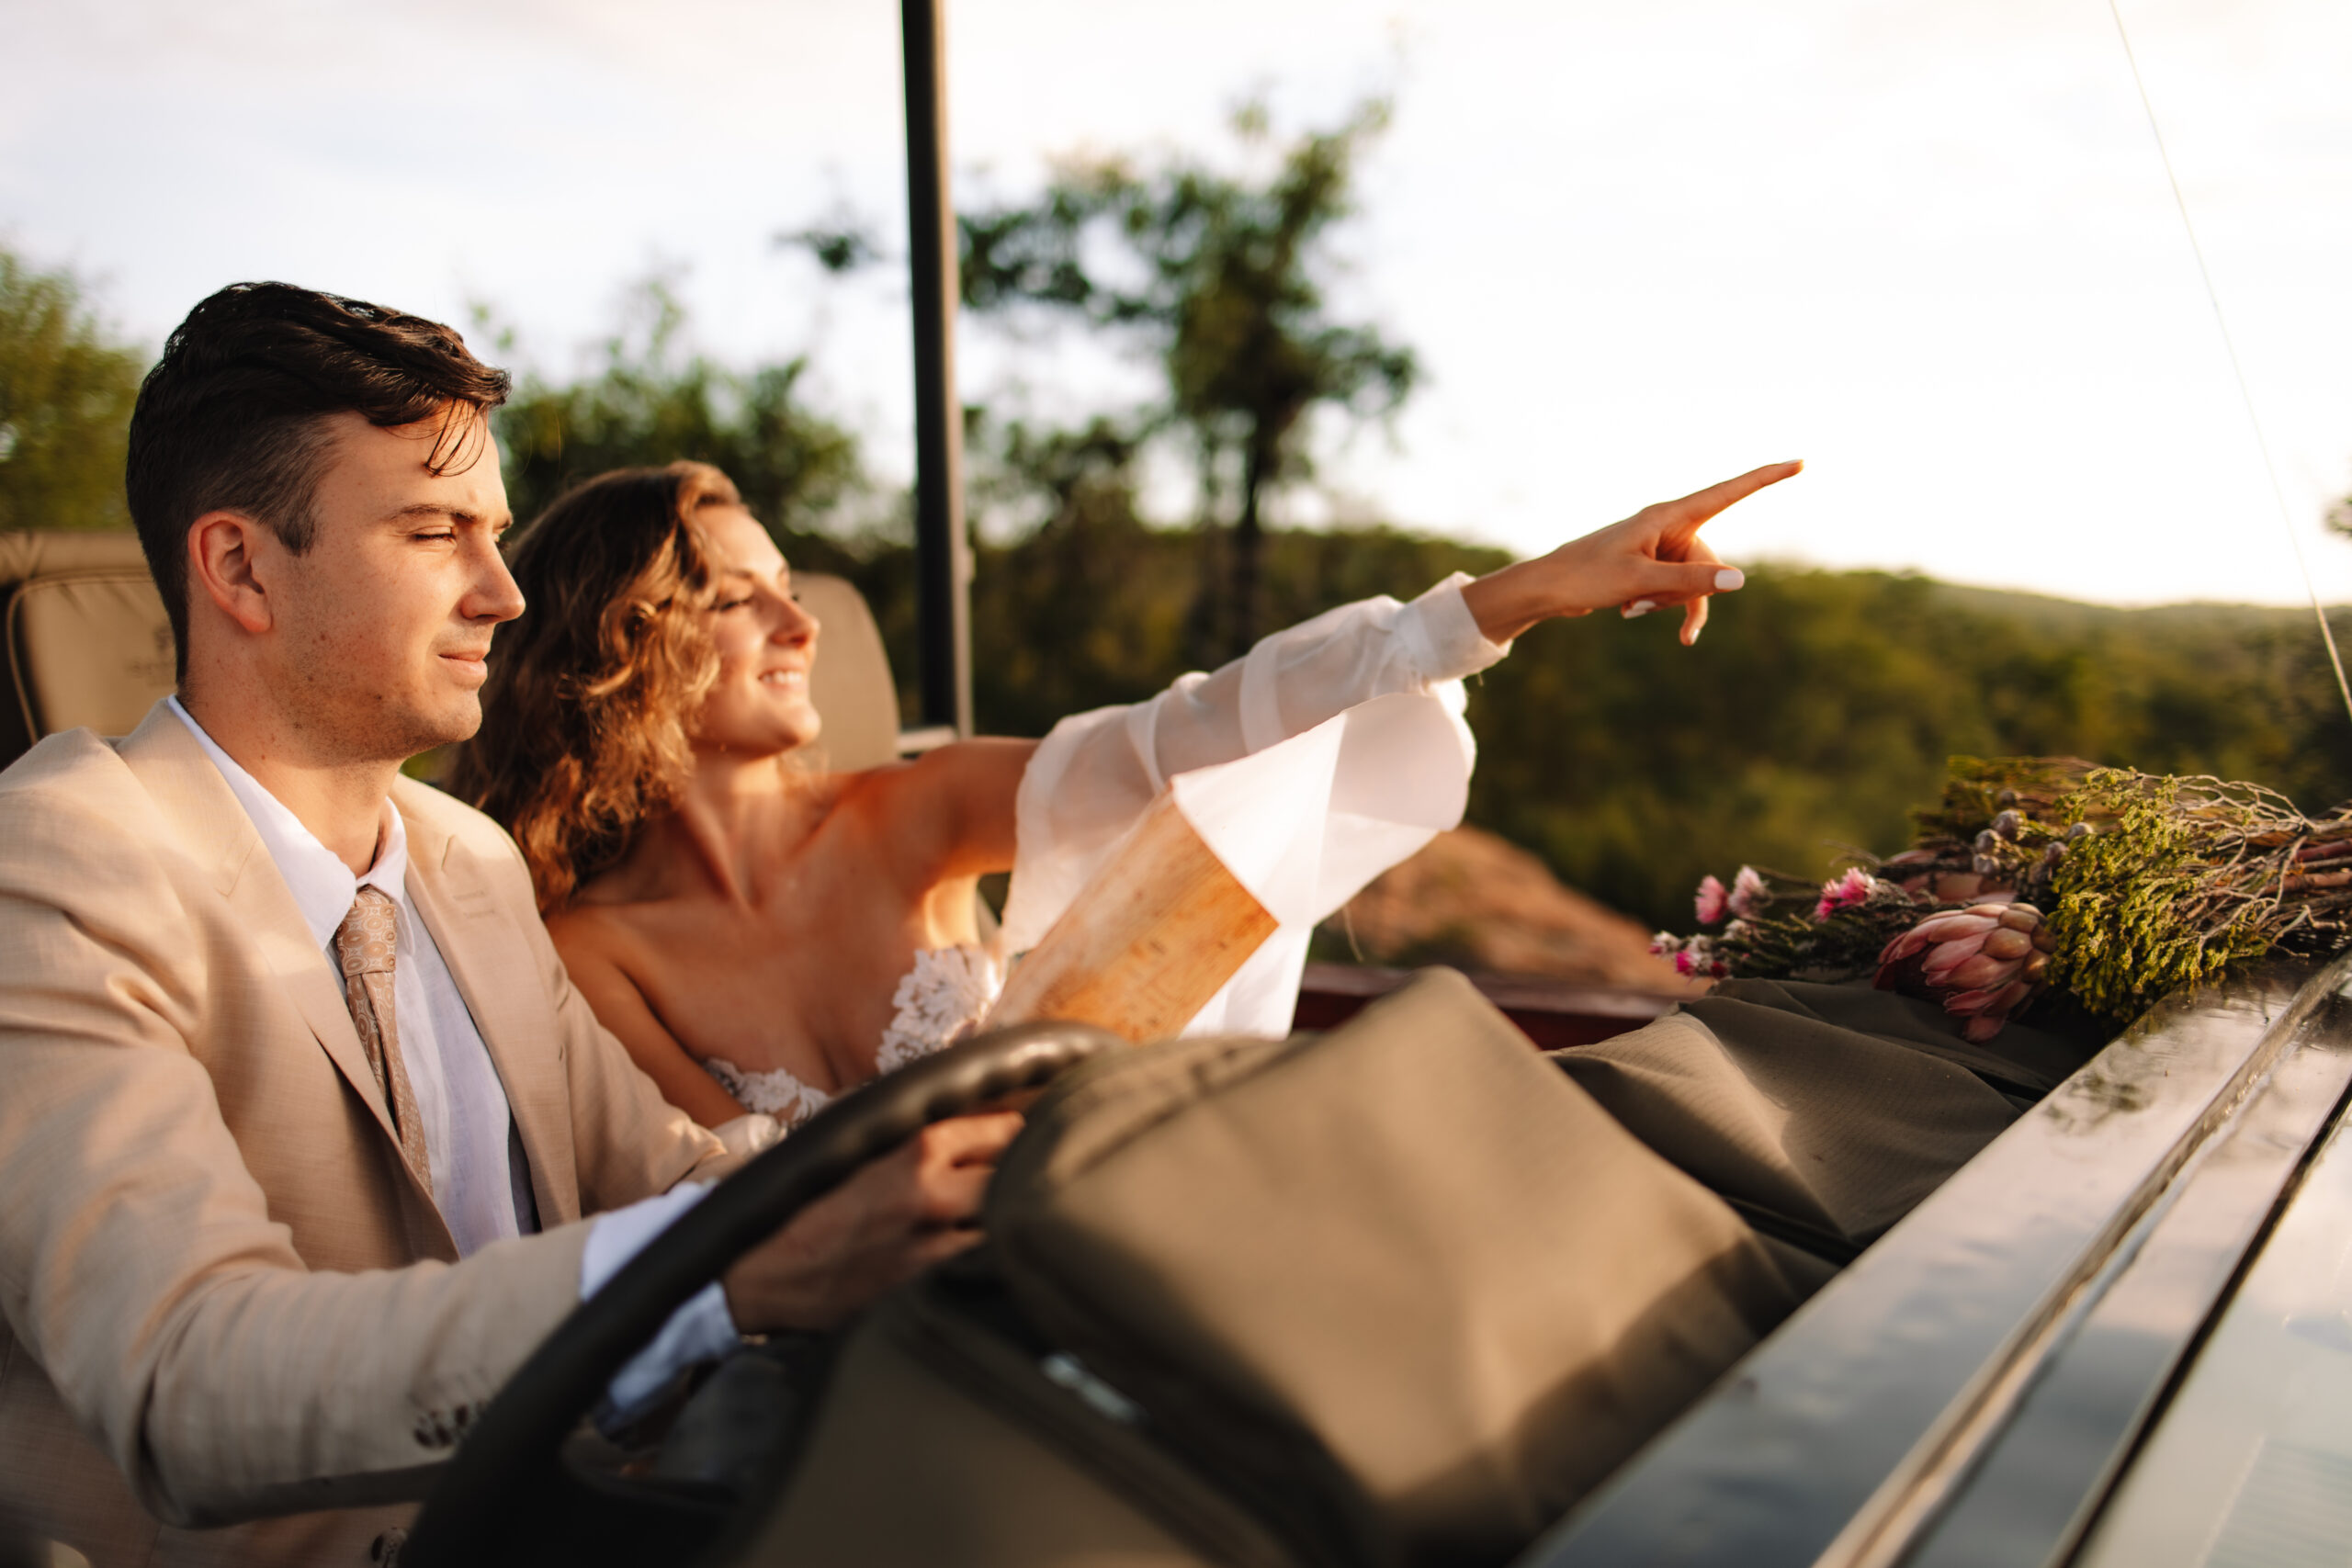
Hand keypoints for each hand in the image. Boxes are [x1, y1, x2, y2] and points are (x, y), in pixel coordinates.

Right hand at [720, 1110, 1021, 1331]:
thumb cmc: (803, 1198)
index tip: (1027, 1133)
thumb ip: (905, 1125)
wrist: (758, 1269)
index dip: (1020, 1131)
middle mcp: (934, 1194)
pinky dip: (990, 1257)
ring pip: (1007, 1226)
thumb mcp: (852, 1140)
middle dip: (1023, 1173)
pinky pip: (981, 1268)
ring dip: (1011, 1218)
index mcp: (918, 1148)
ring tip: (1010, 1214)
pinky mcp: (927, 1288)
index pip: (1006, 1128)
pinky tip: (985, 1254)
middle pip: (1018, 1176)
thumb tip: (959, 1110)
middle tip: (1026, 1173)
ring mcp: (935, 1247)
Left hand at [1459, 460, 1801, 647]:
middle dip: (1688, 593)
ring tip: (1629, 607)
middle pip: (1710, 561)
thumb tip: (1739, 579)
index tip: (1799, 463)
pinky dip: (1658, 605)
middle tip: (1646, 606)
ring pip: (1693, 582)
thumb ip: (1690, 580)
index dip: (1765, 479)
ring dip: (1667, 603)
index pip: (1729, 492)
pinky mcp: (1652, 567)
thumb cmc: (1587, 576)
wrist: (1548, 588)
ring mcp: (1661, 548)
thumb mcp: (1641, 581)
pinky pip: (1675, 591)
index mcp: (1668, 516)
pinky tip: (1628, 612)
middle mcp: (1668, 527)